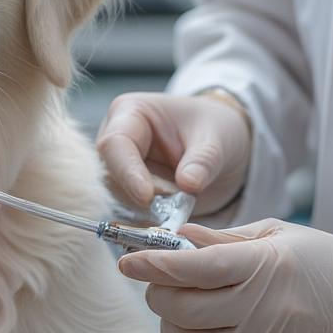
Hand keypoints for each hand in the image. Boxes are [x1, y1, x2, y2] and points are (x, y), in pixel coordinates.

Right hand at [96, 92, 250, 214]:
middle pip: (111, 175)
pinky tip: (172, 216)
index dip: (127, 172)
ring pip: (117, 198)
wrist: (222, 148)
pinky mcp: (128, 193)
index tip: (147, 197)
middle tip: (175, 200)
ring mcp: (119, 168)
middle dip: (140, 193)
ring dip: (148, 209)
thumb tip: (188, 182)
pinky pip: (129, 212)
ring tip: (181, 202)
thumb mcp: (218, 139)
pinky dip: (149, 220)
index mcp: (130, 113)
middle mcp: (116, 141)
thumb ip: (204, 160)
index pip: (114, 144)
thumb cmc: (216, 129)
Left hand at [118, 219, 332, 332]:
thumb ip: (220, 240)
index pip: (190, 269)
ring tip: (186, 305)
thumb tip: (173, 239)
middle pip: (179, 308)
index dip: (151, 263)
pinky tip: (215, 331)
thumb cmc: (326, 266)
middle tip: (162, 278)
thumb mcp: (276, 236)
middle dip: (158, 290)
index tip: (127, 258)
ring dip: (173, 322)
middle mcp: (261, 314)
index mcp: (264, 269)